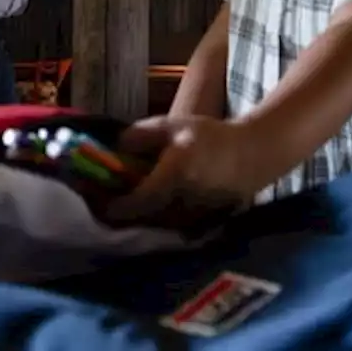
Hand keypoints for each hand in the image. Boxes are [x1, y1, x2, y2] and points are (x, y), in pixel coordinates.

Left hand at [105, 115, 260, 229]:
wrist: (253, 155)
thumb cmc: (211, 136)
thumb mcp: (173, 125)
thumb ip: (140, 135)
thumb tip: (114, 149)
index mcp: (175, 175)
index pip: (138, 201)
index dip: (114, 206)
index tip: (97, 202)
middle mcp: (185, 200)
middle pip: (144, 217)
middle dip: (124, 213)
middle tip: (104, 203)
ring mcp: (196, 217)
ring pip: (157, 224)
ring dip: (140, 218)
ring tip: (127, 205)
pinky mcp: (204, 225)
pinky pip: (172, 227)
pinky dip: (158, 221)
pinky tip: (152, 209)